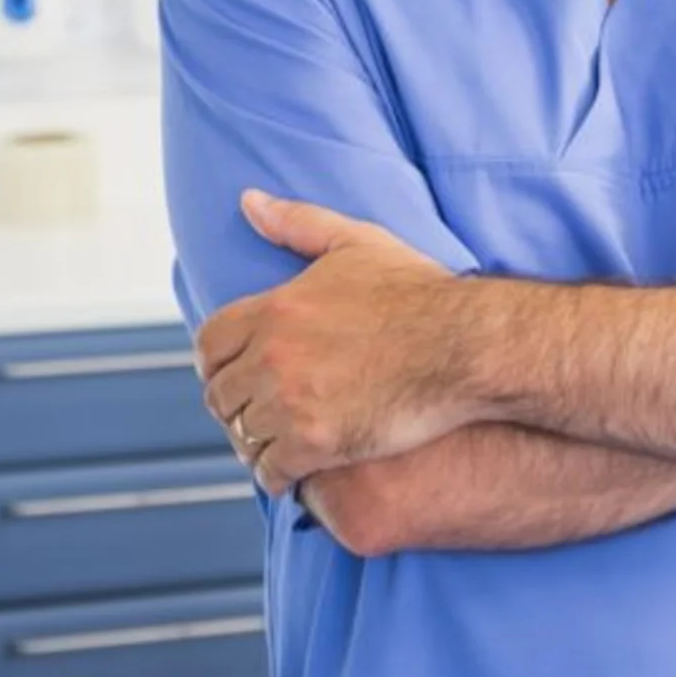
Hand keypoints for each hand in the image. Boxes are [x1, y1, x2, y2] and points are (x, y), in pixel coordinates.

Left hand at [196, 190, 468, 493]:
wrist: (466, 345)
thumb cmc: (420, 294)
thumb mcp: (358, 244)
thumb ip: (299, 223)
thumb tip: (248, 202)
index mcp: (276, 308)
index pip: (209, 345)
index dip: (217, 365)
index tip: (234, 376)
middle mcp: (273, 355)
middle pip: (221, 395)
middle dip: (236, 407)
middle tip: (257, 416)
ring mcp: (292, 401)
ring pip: (243, 435)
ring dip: (255, 444)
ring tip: (275, 447)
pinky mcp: (318, 442)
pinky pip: (272, 469)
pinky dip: (277, 475)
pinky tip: (294, 473)